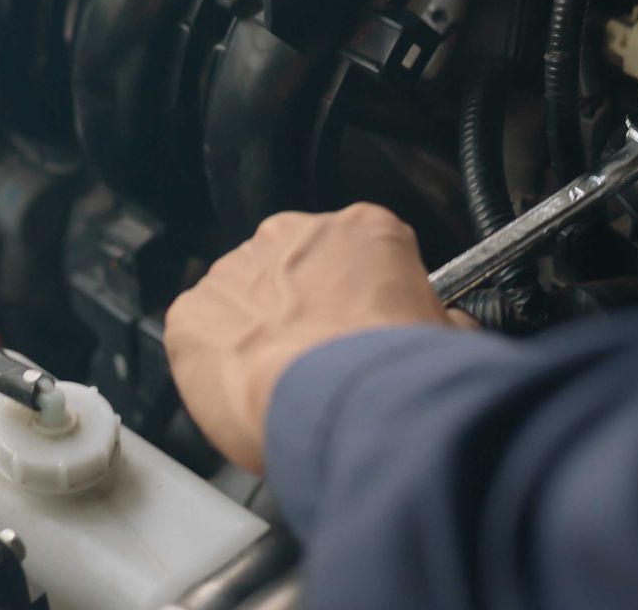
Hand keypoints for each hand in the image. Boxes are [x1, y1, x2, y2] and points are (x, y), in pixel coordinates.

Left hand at [163, 204, 453, 471]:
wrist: (339, 407)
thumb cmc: (392, 373)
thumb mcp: (446, 339)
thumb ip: (436, 319)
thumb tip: (446, 330)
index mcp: (364, 229)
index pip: (361, 254)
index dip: (363, 301)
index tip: (362, 334)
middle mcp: (294, 234)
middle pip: (295, 270)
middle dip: (304, 312)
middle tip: (321, 365)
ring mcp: (236, 269)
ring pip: (243, 299)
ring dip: (258, 335)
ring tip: (282, 388)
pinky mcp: (192, 312)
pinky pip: (198, 334)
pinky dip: (213, 363)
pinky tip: (243, 394)